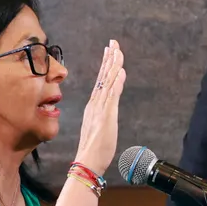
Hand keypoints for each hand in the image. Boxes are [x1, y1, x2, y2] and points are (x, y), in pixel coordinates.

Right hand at [74, 40, 125, 174]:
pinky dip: (116, 82)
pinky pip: (112, 95)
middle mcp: (95, 104)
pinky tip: (120, 72)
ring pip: (107, 82)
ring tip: (117, 50)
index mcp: (94, 106)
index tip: (110, 51)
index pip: (101, 81)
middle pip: (103, 77)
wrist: (86, 163)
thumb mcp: (101, 128)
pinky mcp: (106, 116)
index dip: (106, 65)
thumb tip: (107, 106)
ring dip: (113, 65)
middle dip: (109, 59)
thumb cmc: (94, 149)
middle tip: (113, 42)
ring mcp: (100, 109)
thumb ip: (104, 115)